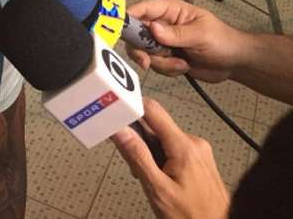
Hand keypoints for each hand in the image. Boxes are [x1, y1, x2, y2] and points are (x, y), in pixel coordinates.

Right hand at [111, 98, 228, 218]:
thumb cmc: (192, 216)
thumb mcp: (158, 189)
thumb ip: (137, 156)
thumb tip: (120, 130)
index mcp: (184, 146)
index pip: (152, 109)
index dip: (131, 108)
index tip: (115, 116)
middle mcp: (194, 143)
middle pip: (155, 126)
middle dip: (138, 141)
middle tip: (134, 166)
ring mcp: (199, 151)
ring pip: (162, 138)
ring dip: (149, 153)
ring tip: (151, 179)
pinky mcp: (199, 159)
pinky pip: (172, 148)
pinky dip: (161, 159)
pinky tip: (162, 178)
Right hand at [125, 0, 245, 82]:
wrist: (234, 64)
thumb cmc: (222, 41)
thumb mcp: (201, 35)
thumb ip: (176, 34)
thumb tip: (152, 29)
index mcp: (170, 11)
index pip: (144, 9)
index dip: (129, 16)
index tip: (120, 29)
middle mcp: (162, 25)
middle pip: (136, 34)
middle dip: (141, 50)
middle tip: (146, 62)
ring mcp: (163, 43)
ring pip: (145, 53)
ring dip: (161, 63)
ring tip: (182, 64)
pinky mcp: (166, 58)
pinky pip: (155, 65)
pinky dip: (168, 69)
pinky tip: (184, 67)